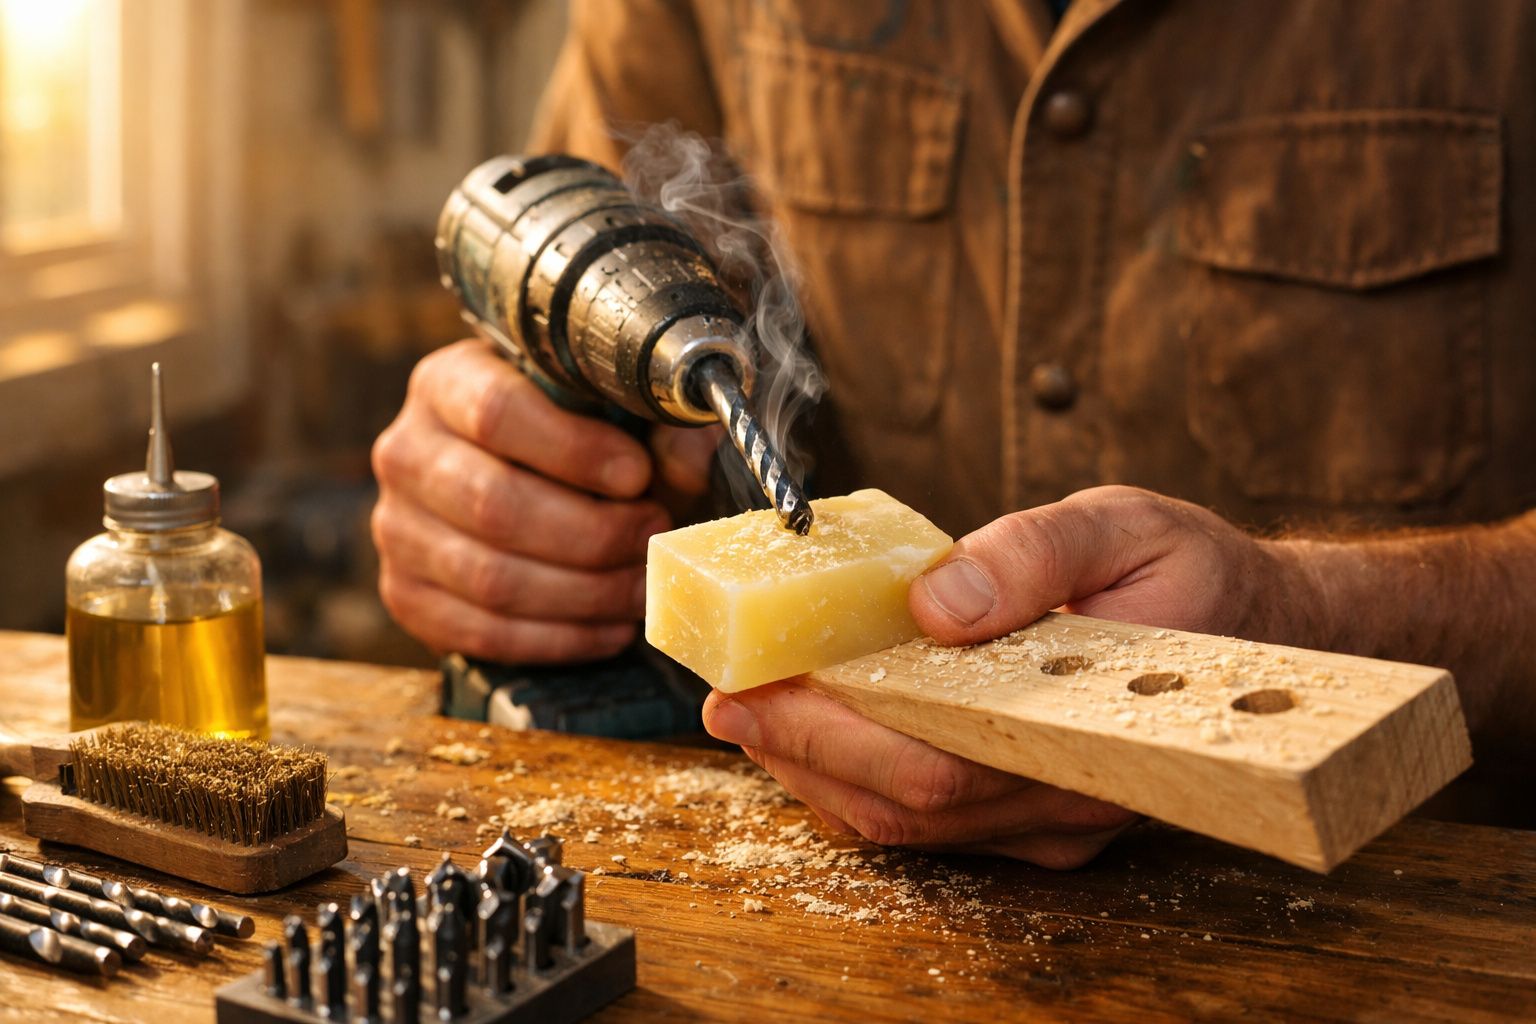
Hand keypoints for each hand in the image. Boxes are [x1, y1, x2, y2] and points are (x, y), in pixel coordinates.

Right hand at [371, 339, 717, 662]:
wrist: (519, 485)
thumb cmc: (577, 442)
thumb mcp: (616, 415)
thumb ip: (658, 426)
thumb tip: (688, 451)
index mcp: (447, 383)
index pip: (496, 414)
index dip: (574, 451)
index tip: (637, 476)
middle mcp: (406, 452)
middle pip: (493, 505)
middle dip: (592, 534)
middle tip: (653, 536)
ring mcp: (397, 528)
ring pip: (490, 578)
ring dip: (584, 594)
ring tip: (642, 587)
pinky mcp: (405, 595)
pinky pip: (481, 632)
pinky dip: (559, 639)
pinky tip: (608, 626)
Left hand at [704, 485, 1312, 867]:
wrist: (1266, 628)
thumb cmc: (1195, 574)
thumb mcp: (1122, 524)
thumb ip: (1033, 553)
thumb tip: (933, 602)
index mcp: (1089, 735)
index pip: (934, 764)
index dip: (831, 735)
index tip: (751, 691)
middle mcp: (1065, 798)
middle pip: (902, 806)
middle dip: (799, 754)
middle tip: (725, 699)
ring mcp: (1050, 816)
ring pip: (905, 822)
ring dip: (816, 768)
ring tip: (752, 707)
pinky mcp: (1034, 811)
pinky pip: (926, 813)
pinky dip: (855, 771)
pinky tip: (815, 726)